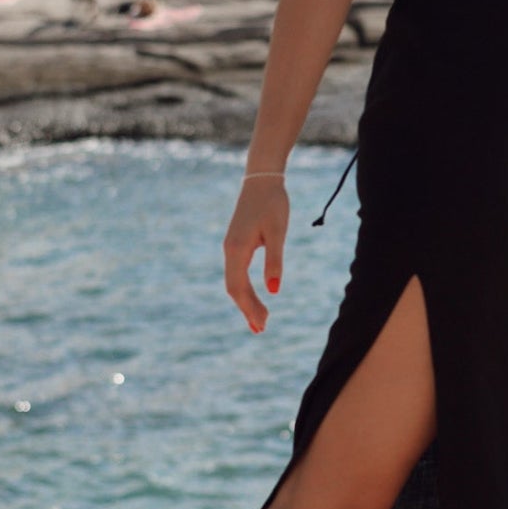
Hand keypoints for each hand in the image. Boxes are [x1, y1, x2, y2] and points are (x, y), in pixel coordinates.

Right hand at [224, 178, 288, 331]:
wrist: (262, 179)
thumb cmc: (273, 203)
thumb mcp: (278, 232)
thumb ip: (275, 260)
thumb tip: (275, 290)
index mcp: (237, 249)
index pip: (238, 287)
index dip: (249, 307)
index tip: (263, 323)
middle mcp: (229, 250)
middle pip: (234, 288)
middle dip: (247, 309)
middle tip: (262, 329)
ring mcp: (231, 247)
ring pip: (234, 281)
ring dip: (245, 301)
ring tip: (259, 320)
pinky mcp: (237, 243)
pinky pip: (237, 272)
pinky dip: (245, 289)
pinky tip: (254, 296)